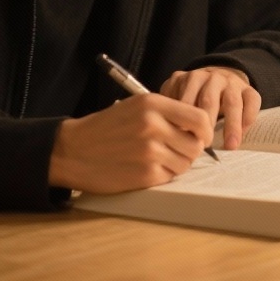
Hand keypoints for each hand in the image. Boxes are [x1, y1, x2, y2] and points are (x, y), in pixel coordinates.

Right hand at [49, 93, 213, 193]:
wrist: (73, 150)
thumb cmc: (106, 128)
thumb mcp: (136, 106)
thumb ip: (167, 113)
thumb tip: (198, 127)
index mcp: (153, 104)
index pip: (199, 118)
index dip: (205, 131)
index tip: (202, 137)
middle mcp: (154, 125)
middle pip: (196, 144)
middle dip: (190, 149)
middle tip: (174, 149)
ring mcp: (150, 151)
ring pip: (186, 163)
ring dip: (177, 163)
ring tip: (157, 158)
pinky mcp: (145, 174)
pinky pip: (170, 177)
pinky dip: (163, 175)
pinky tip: (146, 168)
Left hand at [160, 66, 259, 150]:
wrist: (220, 75)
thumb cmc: (195, 95)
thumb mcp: (179, 94)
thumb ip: (172, 108)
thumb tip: (165, 134)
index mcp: (191, 78)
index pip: (187, 99)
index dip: (184, 120)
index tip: (182, 139)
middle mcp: (212, 77)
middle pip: (209, 99)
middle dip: (207, 123)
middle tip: (204, 145)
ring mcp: (231, 82)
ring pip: (232, 101)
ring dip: (231, 124)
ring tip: (230, 146)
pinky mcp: (248, 89)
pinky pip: (252, 101)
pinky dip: (248, 117)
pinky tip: (243, 133)